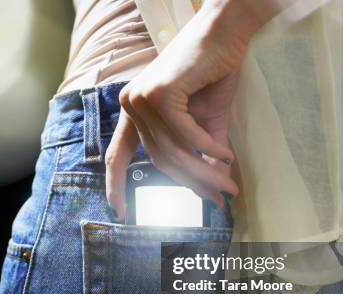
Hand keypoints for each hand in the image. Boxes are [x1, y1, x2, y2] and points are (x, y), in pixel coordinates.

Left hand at [105, 1, 257, 218]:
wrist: (225, 32)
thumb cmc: (212, 73)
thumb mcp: (205, 121)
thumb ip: (201, 152)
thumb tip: (212, 187)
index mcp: (134, 113)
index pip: (117, 154)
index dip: (115, 184)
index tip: (119, 211)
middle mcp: (130, 105)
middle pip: (160, 159)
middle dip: (191, 183)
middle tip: (218, 198)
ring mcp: (140, 98)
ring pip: (173, 150)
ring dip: (203, 171)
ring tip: (227, 186)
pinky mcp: (159, 92)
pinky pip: (184, 133)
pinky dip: (207, 147)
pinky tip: (225, 156)